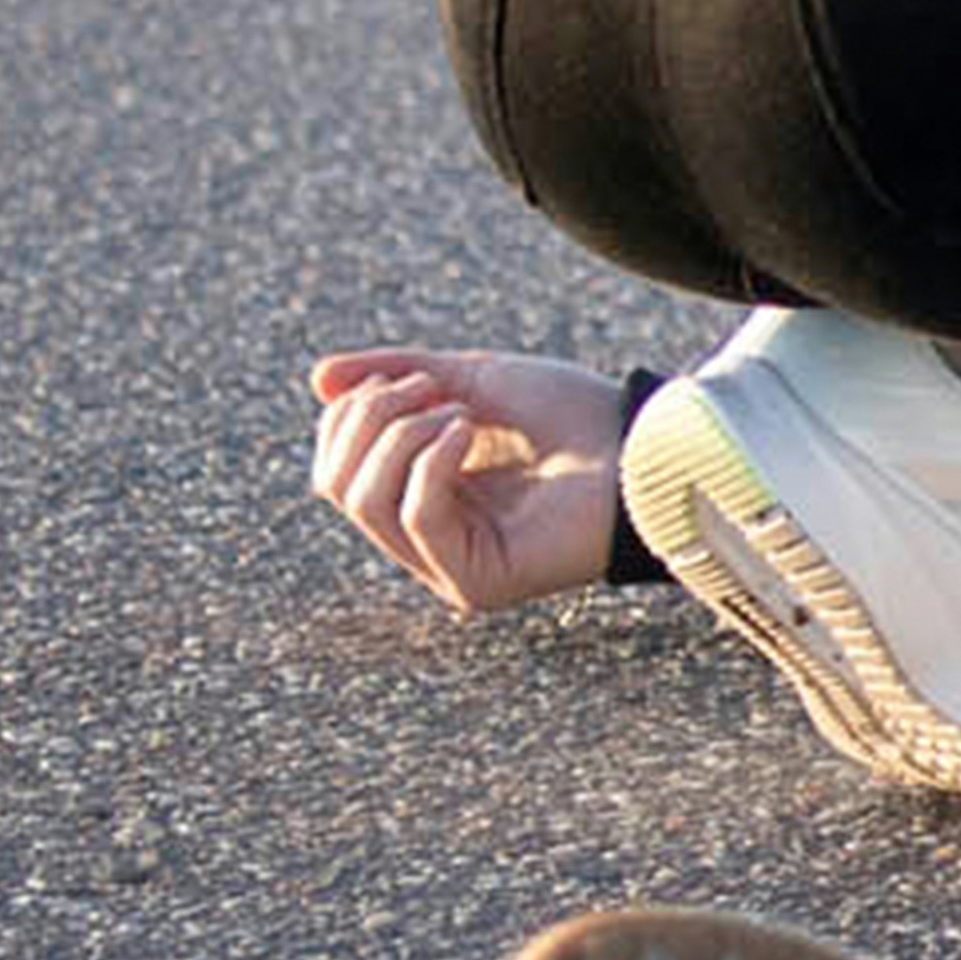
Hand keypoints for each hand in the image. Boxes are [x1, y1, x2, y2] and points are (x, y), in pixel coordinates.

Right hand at [306, 347, 629, 613]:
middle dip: (369, 420)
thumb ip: (396, 376)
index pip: (335, 467)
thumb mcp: (474, 380)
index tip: (412, 377)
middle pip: (337, 485)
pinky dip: (431, 461)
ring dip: (399, 437)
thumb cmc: (572, 414)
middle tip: (429, 388)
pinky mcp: (474, 582)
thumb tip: (317, 377)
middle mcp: (426, 539)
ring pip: (363, 501)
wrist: (643, 443)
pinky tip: (470, 433)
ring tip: (459, 412)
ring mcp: (447, 566)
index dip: (353, 412)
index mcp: (418, 494)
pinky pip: (414, 517)